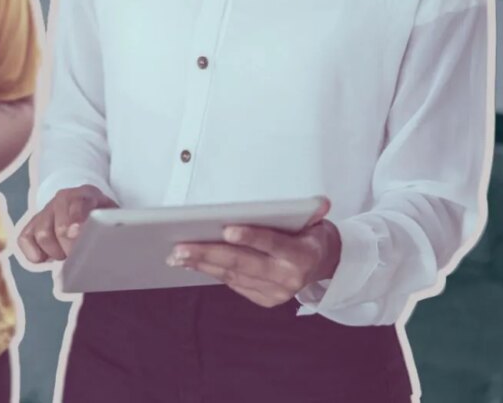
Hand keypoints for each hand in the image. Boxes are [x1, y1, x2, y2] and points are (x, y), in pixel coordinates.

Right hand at [16, 185, 117, 263]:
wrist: (87, 206)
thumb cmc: (101, 218)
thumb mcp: (112, 218)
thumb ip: (109, 227)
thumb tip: (107, 246)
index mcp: (86, 195)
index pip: (79, 205)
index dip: (77, 220)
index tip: (76, 234)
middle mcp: (63, 198)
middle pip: (60, 227)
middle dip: (70, 248)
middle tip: (80, 259)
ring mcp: (46, 210)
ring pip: (42, 235)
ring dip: (55, 252)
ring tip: (67, 256)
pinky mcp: (32, 223)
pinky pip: (25, 238)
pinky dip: (33, 252)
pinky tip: (46, 258)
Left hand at [168, 197, 339, 307]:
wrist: (325, 265)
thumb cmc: (311, 235)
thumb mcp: (315, 221)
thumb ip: (311, 212)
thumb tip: (320, 203)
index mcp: (302, 255)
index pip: (273, 243)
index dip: (251, 237)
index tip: (227, 230)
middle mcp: (288, 277)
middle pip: (243, 263)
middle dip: (209, 254)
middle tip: (180, 247)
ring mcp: (276, 292)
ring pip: (233, 275)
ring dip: (203, 264)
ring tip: (177, 255)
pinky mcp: (266, 299)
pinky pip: (234, 283)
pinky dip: (212, 272)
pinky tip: (192, 263)